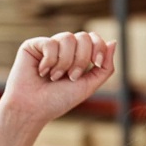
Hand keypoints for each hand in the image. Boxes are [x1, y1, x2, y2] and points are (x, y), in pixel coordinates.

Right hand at [0, 32, 116, 125]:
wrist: (33, 109)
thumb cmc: (58, 100)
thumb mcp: (88, 86)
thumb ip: (105, 67)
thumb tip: (113, 42)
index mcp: (77, 57)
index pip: (94, 39)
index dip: (98, 48)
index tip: (96, 64)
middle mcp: (63, 49)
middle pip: (83, 37)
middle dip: (81, 59)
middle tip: (71, 77)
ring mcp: (49, 46)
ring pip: (67, 38)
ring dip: (64, 62)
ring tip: (54, 77)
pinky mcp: (33, 45)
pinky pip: (50, 43)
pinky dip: (49, 61)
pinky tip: (41, 72)